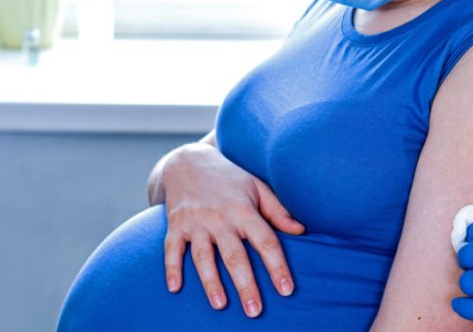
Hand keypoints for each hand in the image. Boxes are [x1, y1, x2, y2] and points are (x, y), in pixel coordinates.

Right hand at [149, 142, 304, 316]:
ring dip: (211, 282)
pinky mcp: (176, 225)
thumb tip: (301, 231)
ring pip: (203, 257)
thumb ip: (278, 210)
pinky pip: (171, 249)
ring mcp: (196, 222)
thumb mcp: (257, 186)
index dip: (277, 266)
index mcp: (244, 210)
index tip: (286, 289)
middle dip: (245, 284)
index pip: (265, 241)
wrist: (188, 161)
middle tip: (254, 310)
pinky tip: (175, 288)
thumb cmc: (230, 178)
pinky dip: (171, 268)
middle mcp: (220, 217)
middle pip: (234, 256)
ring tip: (220, 305)